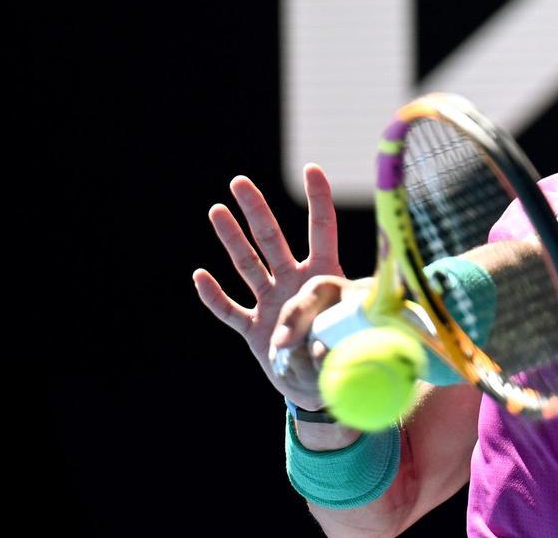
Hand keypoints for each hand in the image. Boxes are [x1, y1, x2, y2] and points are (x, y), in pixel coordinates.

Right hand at [193, 164, 343, 408]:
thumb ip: (342, 331)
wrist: (324, 387)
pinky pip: (230, 310)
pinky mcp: (254, 330)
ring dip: (232, 240)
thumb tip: (323, 341)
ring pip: (247, 266)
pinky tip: (200, 276)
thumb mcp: (357, 334)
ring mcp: (271, 303)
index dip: (318, 200)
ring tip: (217, 210)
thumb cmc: (346, 353)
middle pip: (272, 239)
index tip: (311, 169)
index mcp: (324, 276)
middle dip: (256, 211)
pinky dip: (215, 296)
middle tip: (239, 182)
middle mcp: (294, 283)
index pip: (322, 230)